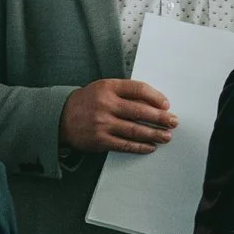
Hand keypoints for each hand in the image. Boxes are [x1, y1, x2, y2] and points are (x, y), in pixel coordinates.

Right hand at [58, 79, 175, 155]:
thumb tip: (154, 103)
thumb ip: (126, 93)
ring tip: (166, 136)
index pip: (139, 89)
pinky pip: (124, 144)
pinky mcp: (99, 140)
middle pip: (140, 111)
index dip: (156, 97)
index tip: (166, 104)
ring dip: (154, 134)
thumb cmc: (88, 101)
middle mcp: (106, 104)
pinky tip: (150, 147)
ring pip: (135, 130)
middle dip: (160, 118)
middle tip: (173, 122)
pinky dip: (140, 146)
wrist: (60, 117)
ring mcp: (102, 123)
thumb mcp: (104, 88)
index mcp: (108, 87)